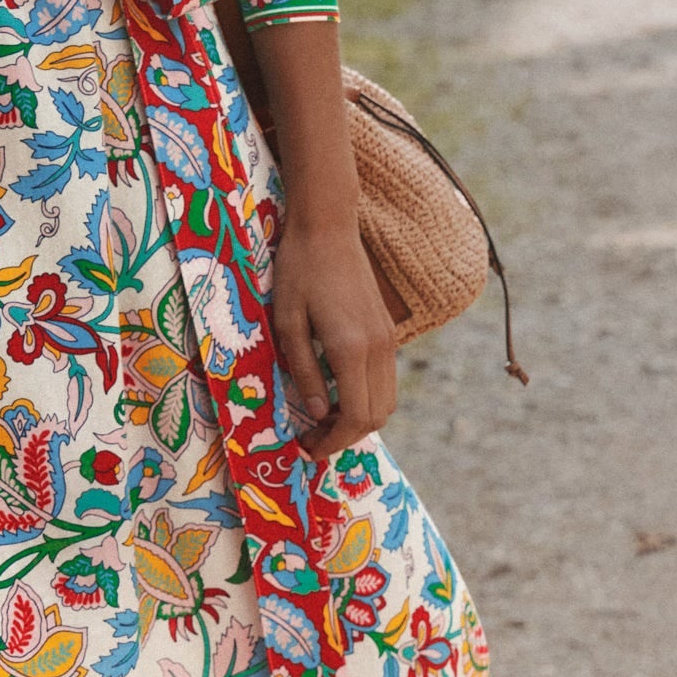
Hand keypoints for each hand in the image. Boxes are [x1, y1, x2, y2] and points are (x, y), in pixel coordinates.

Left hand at [272, 210, 397, 460]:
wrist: (328, 228)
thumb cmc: (299, 271)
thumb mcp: (288, 324)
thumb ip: (305, 371)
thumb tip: (317, 413)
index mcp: (352, 348)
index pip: (355, 416)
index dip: (333, 442)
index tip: (308, 448)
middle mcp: (378, 348)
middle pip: (377, 415)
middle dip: (347, 436)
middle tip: (312, 437)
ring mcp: (388, 338)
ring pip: (386, 400)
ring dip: (359, 418)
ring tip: (323, 417)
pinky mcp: (387, 330)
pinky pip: (385, 379)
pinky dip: (365, 396)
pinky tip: (335, 389)